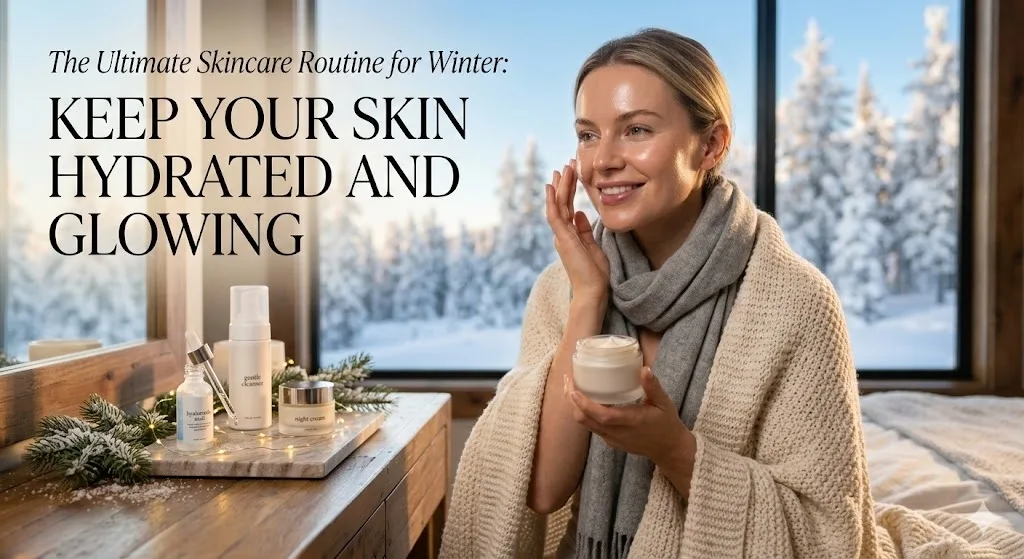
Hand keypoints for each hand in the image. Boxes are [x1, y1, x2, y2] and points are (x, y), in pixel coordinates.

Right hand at [545, 159, 608, 300]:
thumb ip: (585, 230)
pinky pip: (555, 216)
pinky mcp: (563, 239)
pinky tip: (552, 188)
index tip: (571, 175)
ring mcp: (561, 236)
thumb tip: (581, 214)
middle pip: (561, 204)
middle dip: (563, 184)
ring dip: (559, 187)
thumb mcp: (593, 246)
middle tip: (565, 166)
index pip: (568, 208)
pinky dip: (552, 201)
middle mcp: (563, 234)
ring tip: (562, 169)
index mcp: (570, 236)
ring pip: (557, 206)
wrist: (593, 291)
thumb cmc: (595, 274)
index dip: (569, 191)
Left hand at [566, 366, 694, 465]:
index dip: (584, 404)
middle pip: (585, 420)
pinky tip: (583, 400)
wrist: (668, 448)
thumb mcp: (663, 403)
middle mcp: (617, 432)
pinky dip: (583, 413)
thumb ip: (653, 387)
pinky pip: (592, 427)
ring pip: (586, 424)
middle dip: (572, 401)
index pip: (601, 415)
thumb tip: (644, 369)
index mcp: (630, 421)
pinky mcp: (610, 441)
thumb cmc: (666, 423)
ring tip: (571, 387)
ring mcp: (612, 439)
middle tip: (568, 380)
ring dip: (575, 407)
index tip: (574, 389)